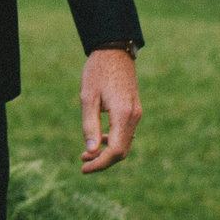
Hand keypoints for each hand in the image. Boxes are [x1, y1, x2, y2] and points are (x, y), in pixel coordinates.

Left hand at [79, 48, 140, 173]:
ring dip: (107, 152)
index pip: (115, 151)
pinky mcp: (134, 110)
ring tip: (86, 154)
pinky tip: (98, 141)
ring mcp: (136, 114)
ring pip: (125, 144)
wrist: (114, 51)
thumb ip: (90, 125)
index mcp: (123, 115)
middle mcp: (134, 117)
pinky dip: (113, 141)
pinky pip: (126, 134)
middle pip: (122, 151)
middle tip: (82, 163)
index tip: (83, 168)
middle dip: (103, 161)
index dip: (100, 163)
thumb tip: (91, 152)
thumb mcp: (87, 97)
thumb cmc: (97, 72)